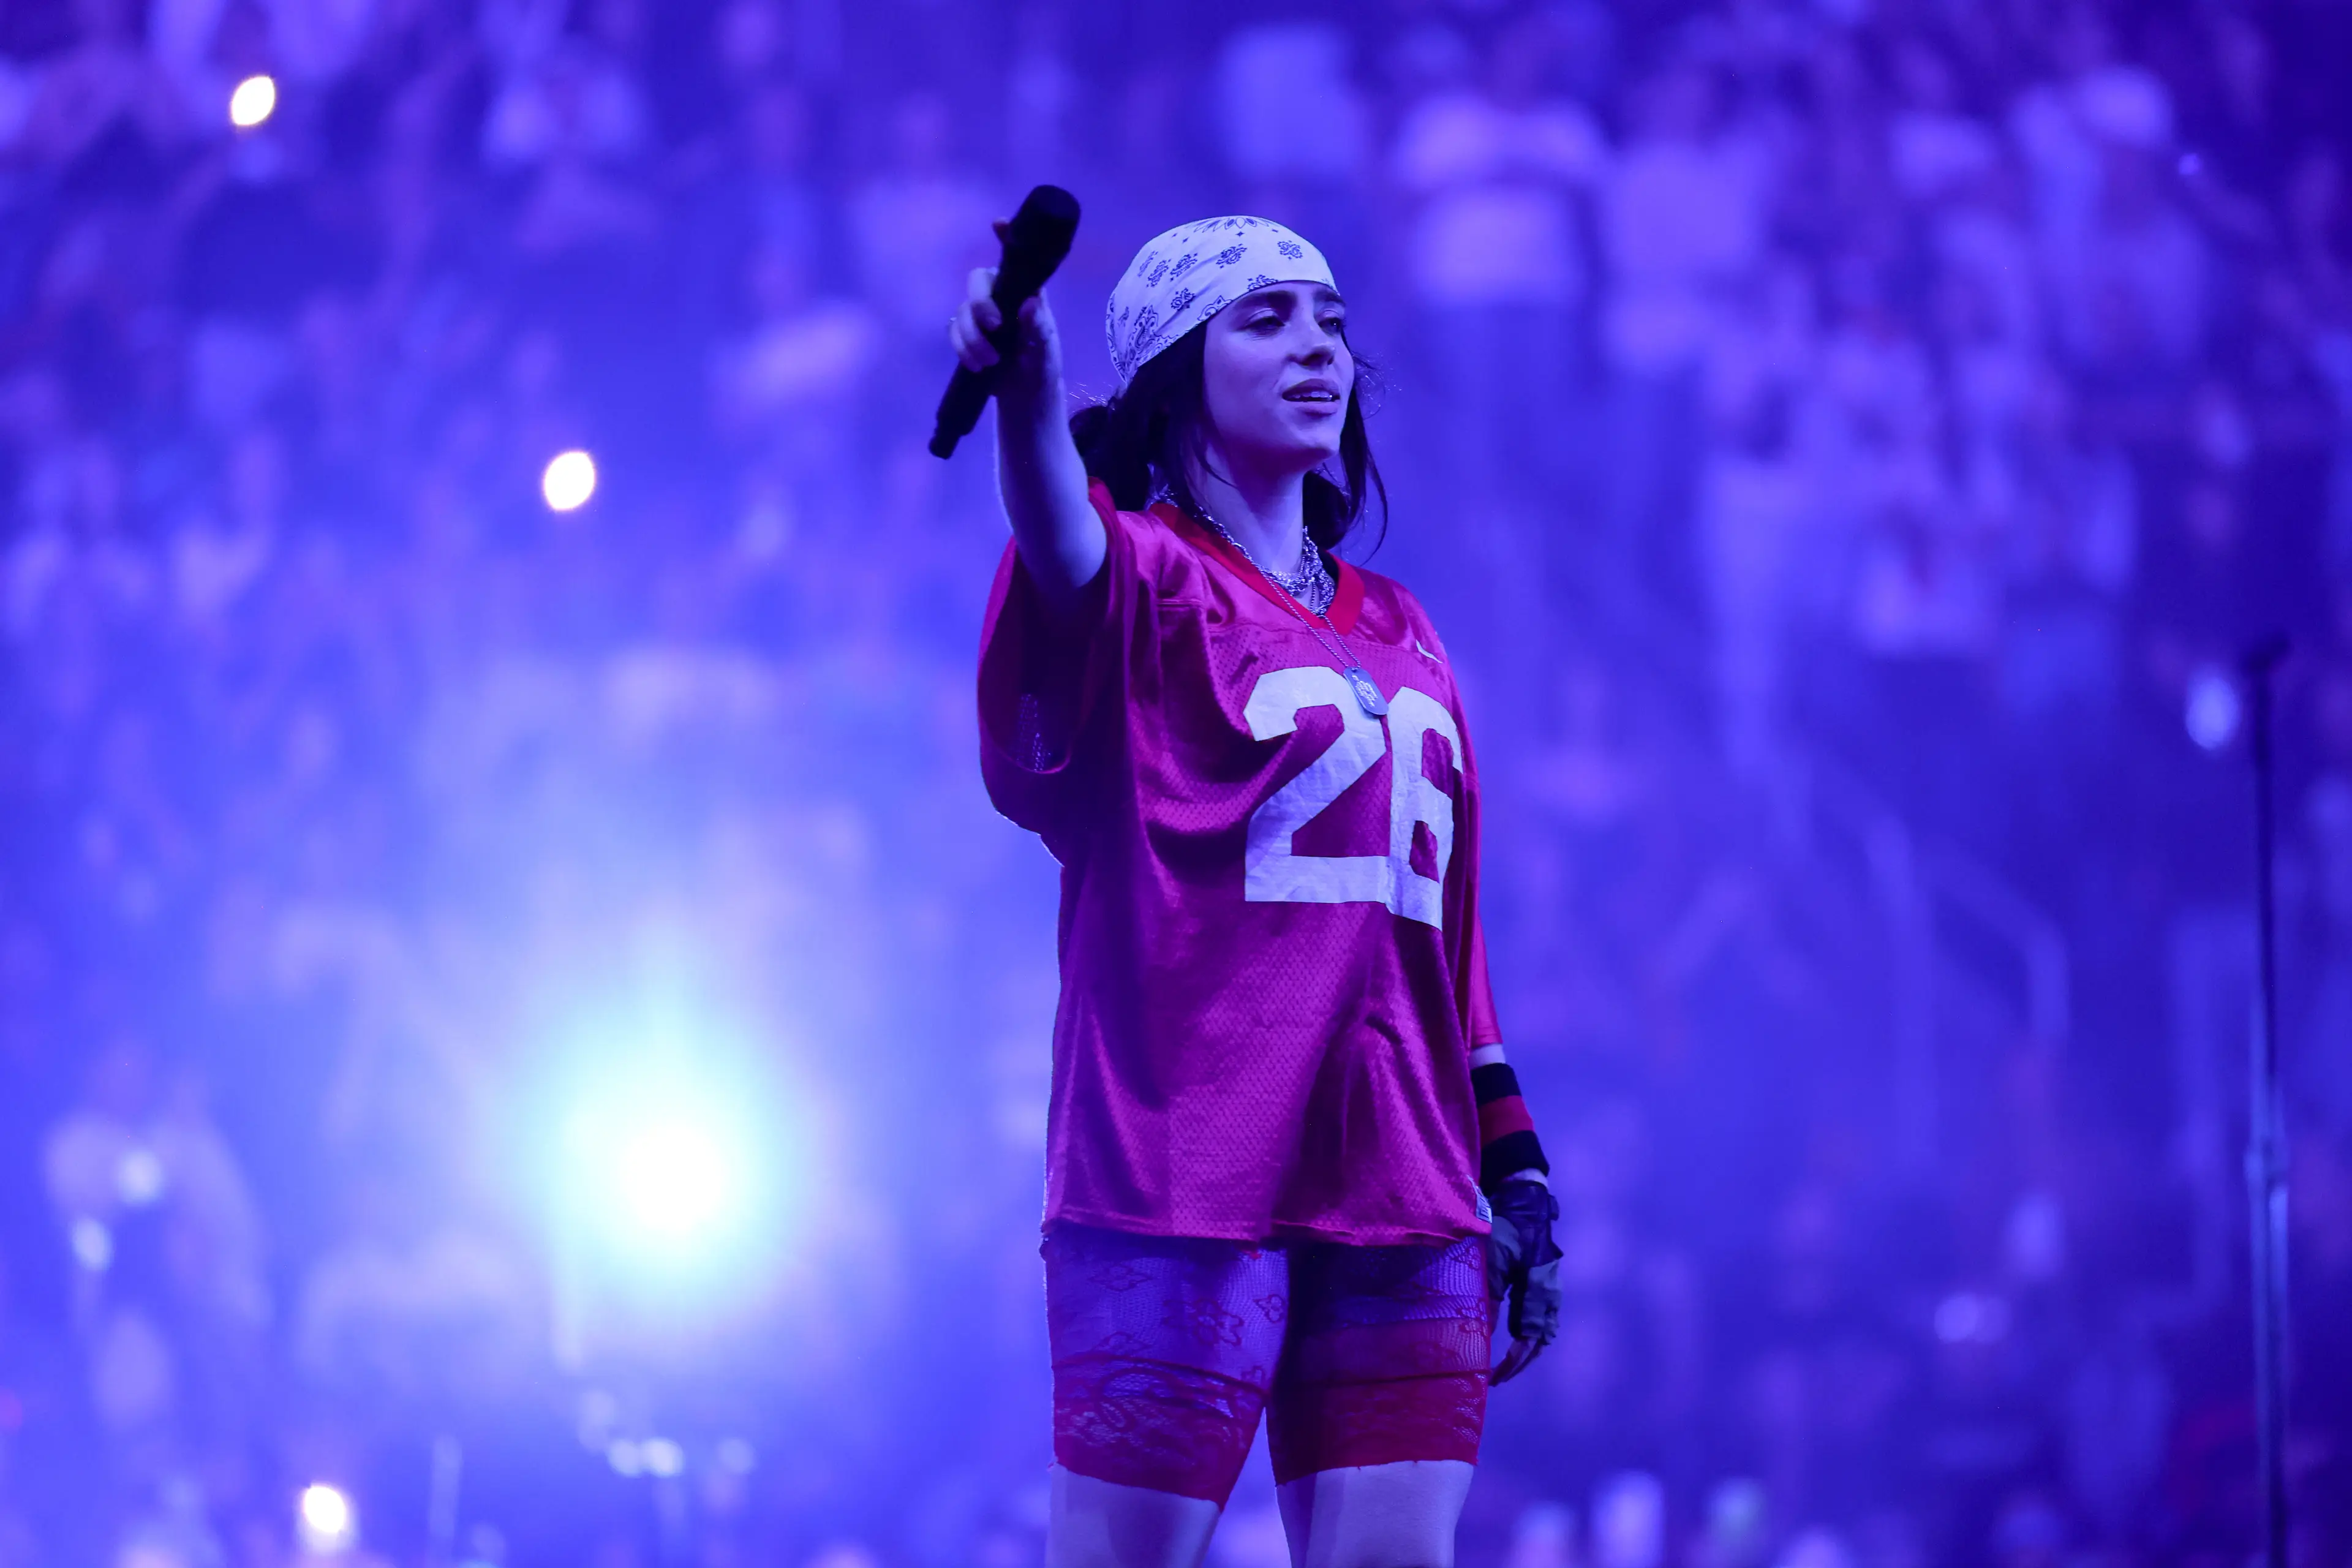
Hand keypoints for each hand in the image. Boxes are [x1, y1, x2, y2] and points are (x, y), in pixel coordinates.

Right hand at [948, 218, 1062, 408]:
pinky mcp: (967, 334)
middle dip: (980, 303)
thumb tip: (1030, 303)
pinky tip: (976, 364)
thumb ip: (1038, 329)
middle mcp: (1002, 298)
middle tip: (994, 327)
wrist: (1025, 397)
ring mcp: (981, 316)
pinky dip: (962, 348)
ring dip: (971, 337)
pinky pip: (953, 331)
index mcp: (1027, 293)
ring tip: (991, 361)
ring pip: (962, 310)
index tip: (997, 224)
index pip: (1018, 260)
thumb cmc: (1042, 368)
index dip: (1007, 236)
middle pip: (978, 281)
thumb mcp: (1045, 351)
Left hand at [1484, 1177, 1561, 1385]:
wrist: (1525, 1204)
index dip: (1514, 1360)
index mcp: (1541, 1290)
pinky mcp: (1544, 1286)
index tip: (1495, 1375)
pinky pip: (1539, 1319)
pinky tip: (1510, 1338)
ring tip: (1503, 1364)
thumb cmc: (1508, 1230)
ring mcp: (1550, 1291)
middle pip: (1540, 1339)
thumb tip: (1482, 1334)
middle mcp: (1551, 1295)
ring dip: (1525, 1350)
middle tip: (1497, 1376)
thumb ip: (1489, 1298)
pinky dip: (1526, 1334)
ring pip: (1542, 1331)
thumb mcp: (1494, 1262)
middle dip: (1521, 1361)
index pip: (1530, 1336)